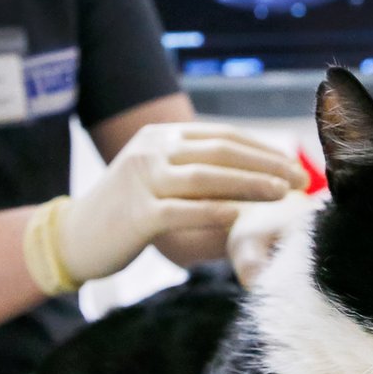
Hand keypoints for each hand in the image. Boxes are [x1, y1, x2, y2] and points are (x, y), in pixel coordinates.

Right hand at [57, 123, 307, 282]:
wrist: (72, 237)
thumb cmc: (126, 211)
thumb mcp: (158, 177)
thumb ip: (195, 169)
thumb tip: (251, 173)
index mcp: (161, 136)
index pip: (223, 136)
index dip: (262, 149)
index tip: (293, 164)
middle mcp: (152, 150)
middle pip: (221, 152)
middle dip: (266, 164)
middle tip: (299, 179)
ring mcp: (143, 180)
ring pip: (206, 177)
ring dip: (250, 184)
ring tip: (281, 194)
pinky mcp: (137, 214)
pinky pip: (183, 210)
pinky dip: (214, 212)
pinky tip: (240, 218)